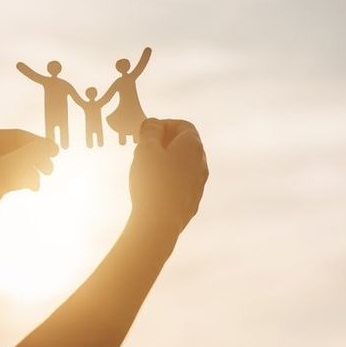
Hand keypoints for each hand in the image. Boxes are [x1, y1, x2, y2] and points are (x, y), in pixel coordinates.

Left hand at [0, 129, 58, 247]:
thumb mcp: (4, 170)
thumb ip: (27, 156)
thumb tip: (48, 145)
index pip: (15, 136)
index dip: (36, 142)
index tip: (56, 152)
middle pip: (16, 149)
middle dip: (34, 158)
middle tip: (49, 170)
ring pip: (15, 164)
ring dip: (29, 170)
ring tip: (37, 184)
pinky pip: (10, 176)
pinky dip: (22, 179)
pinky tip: (31, 187)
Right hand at [129, 118, 208, 241]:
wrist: (160, 222)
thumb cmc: (153, 182)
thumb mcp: (146, 149)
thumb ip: (150, 131)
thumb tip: (154, 124)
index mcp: (192, 146)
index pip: (184, 125)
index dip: (164, 124)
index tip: (147, 132)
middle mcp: (201, 163)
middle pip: (185, 145)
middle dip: (164, 142)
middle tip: (144, 149)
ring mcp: (199, 183)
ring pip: (183, 164)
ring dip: (166, 161)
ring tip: (146, 168)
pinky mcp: (192, 200)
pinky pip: (181, 182)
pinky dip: (169, 179)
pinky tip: (153, 188)